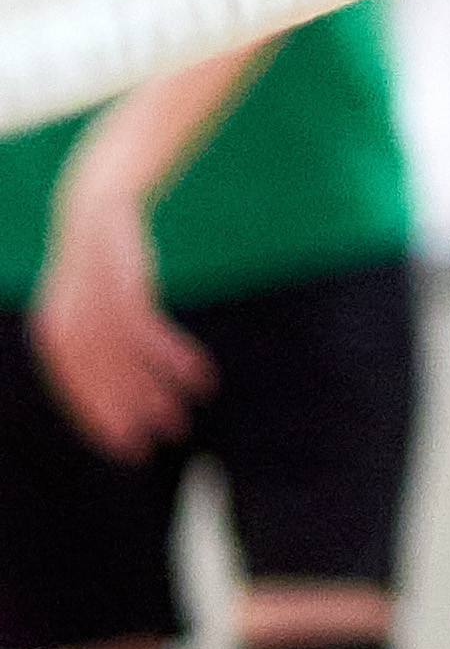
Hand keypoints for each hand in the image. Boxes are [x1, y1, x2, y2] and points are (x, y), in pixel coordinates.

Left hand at [31, 160, 206, 460]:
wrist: (99, 199)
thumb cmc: (99, 254)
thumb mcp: (88, 297)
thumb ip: (94, 336)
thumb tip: (115, 378)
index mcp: (52, 330)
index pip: (74, 389)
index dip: (100, 420)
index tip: (127, 449)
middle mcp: (65, 321)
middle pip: (100, 380)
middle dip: (129, 413)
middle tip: (158, 440)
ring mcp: (93, 302)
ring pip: (124, 362)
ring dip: (155, 391)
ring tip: (182, 416)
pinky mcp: (124, 283)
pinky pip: (149, 333)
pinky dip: (173, 357)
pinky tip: (199, 375)